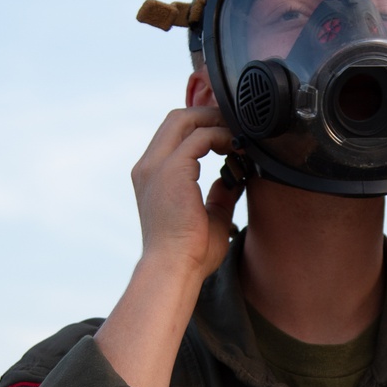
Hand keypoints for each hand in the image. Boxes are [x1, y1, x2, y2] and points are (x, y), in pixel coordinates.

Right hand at [131, 107, 238, 284]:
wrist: (174, 269)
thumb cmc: (191, 254)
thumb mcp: (210, 216)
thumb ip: (219, 193)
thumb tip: (234, 178)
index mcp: (151, 177)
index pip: (172, 136)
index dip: (201, 128)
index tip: (229, 138)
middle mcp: (148, 167)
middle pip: (176, 119)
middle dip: (208, 116)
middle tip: (236, 127)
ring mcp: (156, 166)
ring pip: (185, 120)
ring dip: (215, 122)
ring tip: (238, 134)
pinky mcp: (171, 169)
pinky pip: (200, 137)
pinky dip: (221, 136)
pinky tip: (238, 147)